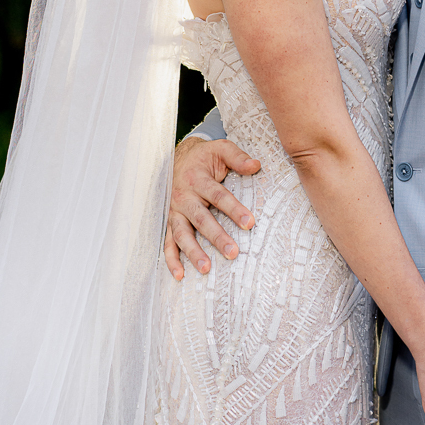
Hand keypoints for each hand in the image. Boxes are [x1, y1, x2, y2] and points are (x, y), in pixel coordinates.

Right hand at [164, 136, 260, 279]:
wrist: (178, 157)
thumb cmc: (204, 157)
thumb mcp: (220, 149)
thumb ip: (237, 157)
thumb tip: (256, 165)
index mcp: (198, 179)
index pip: (218, 196)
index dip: (234, 209)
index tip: (249, 223)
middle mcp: (184, 197)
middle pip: (201, 219)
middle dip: (217, 236)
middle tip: (233, 252)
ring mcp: (175, 211)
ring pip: (182, 234)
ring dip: (193, 252)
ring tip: (206, 268)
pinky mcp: (169, 221)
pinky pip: (167, 242)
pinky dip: (171, 259)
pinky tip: (179, 275)